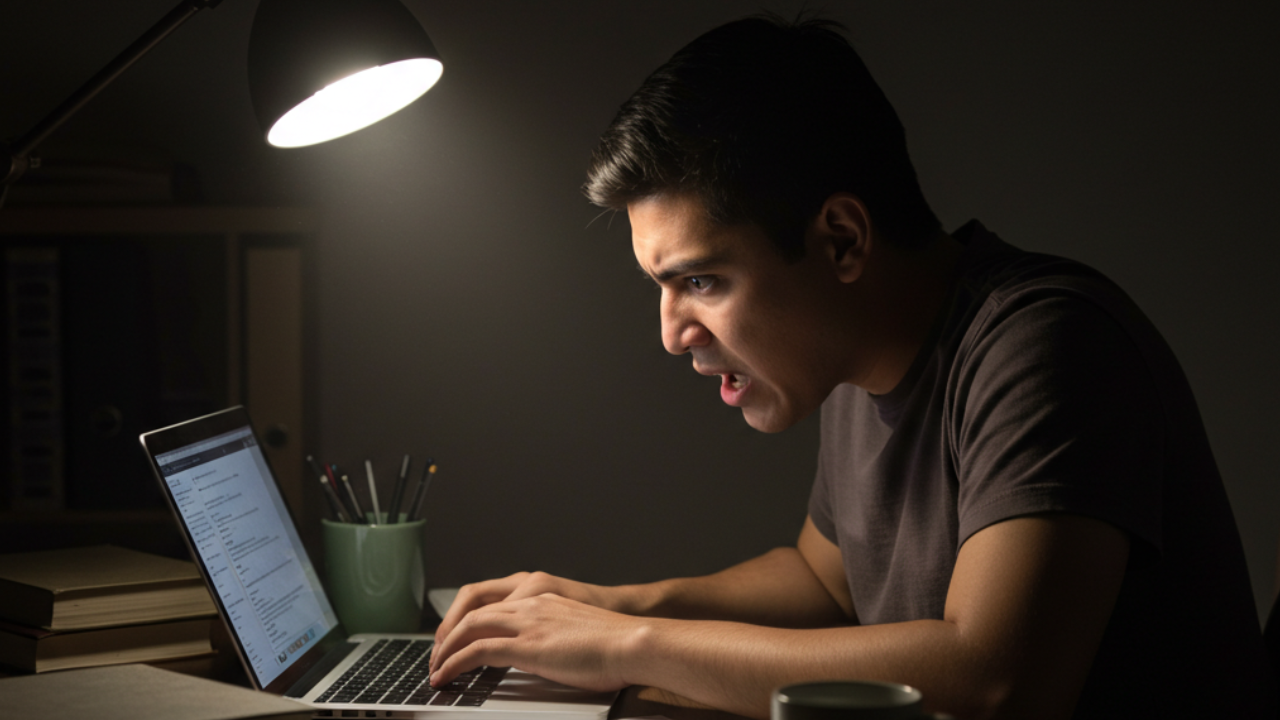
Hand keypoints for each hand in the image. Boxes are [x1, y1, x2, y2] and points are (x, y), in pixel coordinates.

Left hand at [432, 572, 628, 664]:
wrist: (634, 640)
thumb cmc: (617, 643)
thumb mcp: (577, 632)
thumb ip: (555, 636)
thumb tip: (546, 655)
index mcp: (543, 597)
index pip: (491, 603)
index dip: (466, 621)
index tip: (454, 640)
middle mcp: (530, 602)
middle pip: (473, 610)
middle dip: (448, 634)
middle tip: (436, 657)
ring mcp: (527, 621)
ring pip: (469, 627)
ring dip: (445, 650)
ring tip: (434, 671)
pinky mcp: (526, 644)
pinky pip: (477, 651)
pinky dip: (454, 663)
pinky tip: (445, 677)